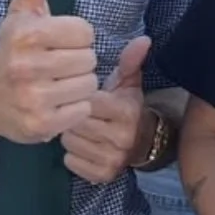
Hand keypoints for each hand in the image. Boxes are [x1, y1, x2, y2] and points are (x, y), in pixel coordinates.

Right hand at [0, 0, 99, 143]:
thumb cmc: (11, 49)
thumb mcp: (22, 10)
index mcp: (25, 34)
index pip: (85, 32)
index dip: (77, 36)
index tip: (58, 42)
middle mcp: (25, 66)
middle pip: (89, 59)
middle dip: (79, 61)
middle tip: (58, 65)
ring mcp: (32, 98)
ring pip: (89, 85)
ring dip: (79, 84)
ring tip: (58, 82)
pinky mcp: (40, 125)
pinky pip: (82, 110)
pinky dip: (75, 108)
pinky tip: (57, 102)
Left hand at [61, 36, 150, 183]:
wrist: (145, 143)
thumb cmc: (129, 108)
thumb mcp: (129, 83)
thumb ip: (130, 61)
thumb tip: (143, 39)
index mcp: (126, 112)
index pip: (88, 102)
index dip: (83, 99)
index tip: (88, 98)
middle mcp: (121, 138)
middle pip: (76, 123)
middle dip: (75, 117)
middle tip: (84, 115)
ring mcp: (112, 159)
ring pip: (70, 143)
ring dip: (72, 136)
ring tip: (84, 130)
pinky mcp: (102, 175)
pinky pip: (71, 162)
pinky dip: (73, 154)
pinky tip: (84, 146)